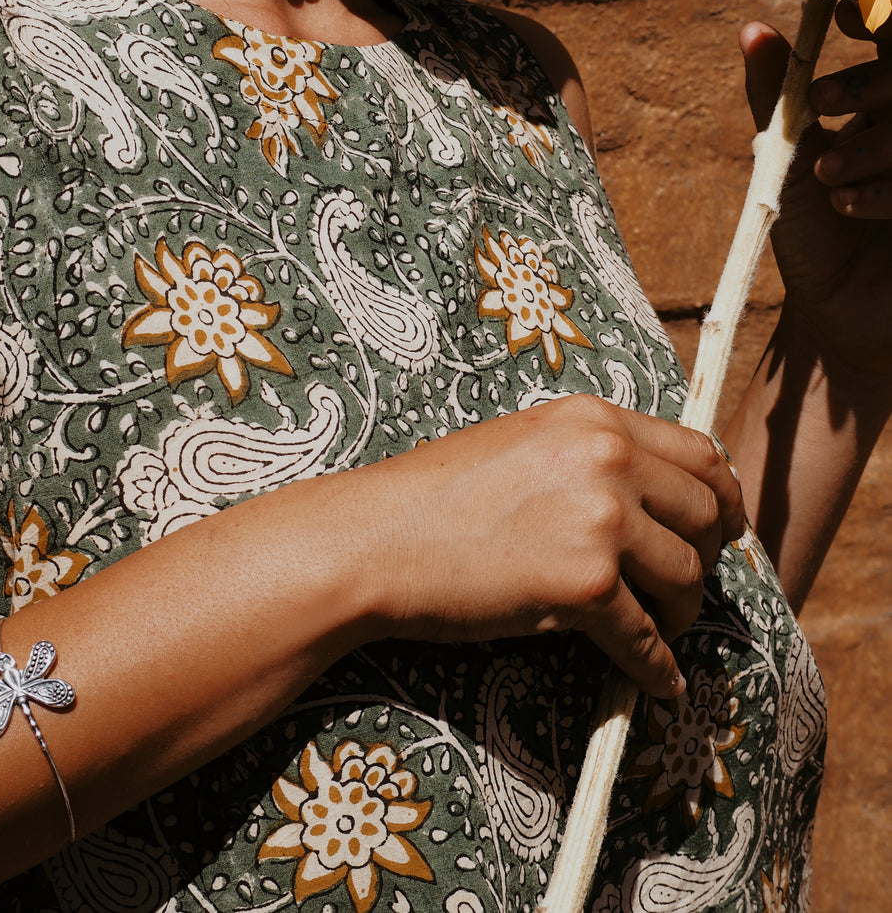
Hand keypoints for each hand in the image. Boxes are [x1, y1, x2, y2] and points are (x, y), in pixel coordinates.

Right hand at [369, 396, 743, 697]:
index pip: (698, 453)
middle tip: (685, 589)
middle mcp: (607, 459)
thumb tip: (652, 498)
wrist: (377, 540)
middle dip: (706, 559)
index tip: (725, 529)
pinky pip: (647, 638)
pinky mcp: (585, 586)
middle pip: (705, 515)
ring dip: (680, 614)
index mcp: (593, 418)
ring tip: (660, 631)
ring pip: (686, 578)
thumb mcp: (525, 445)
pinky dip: (654, 669)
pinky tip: (654, 682)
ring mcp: (599, 521)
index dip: (724, 497)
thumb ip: (591, 456)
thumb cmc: (437, 498)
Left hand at [741, 0, 891, 377]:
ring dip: (872, 143)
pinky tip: (848, 205)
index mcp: (890, 109)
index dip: (877, 19)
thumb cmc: (811, 233)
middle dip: (869, 83)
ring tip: (825, 175)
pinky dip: (885, 188)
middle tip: (819, 102)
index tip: (840, 16)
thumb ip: (777, 92)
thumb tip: (750, 28)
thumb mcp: (787, 158)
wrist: (837, 312)